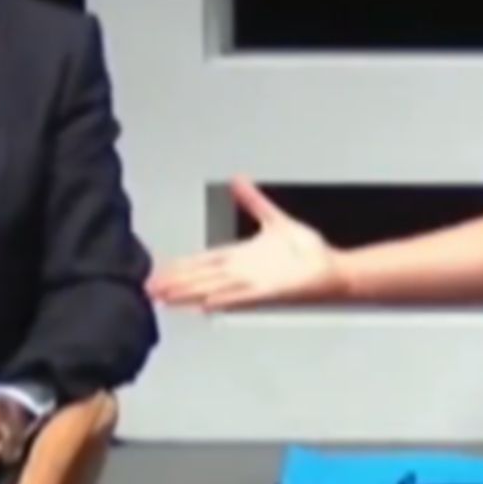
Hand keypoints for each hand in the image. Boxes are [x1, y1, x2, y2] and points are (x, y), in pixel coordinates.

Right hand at [146, 176, 344, 310]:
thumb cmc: (308, 252)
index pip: (203, 260)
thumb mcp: (274, 218)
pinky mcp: (270, 291)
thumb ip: (253, 200)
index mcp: (241, 256)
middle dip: (175, 283)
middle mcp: (244, 271)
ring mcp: (255, 283)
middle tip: (149, 290)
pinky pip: (243, 297)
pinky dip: (226, 299)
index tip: (157, 271)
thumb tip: (237, 180)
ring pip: (214, 288)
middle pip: (202, 277)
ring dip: (190, 294)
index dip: (180, 266)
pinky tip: (208, 303)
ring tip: (167, 299)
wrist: (333, 269)